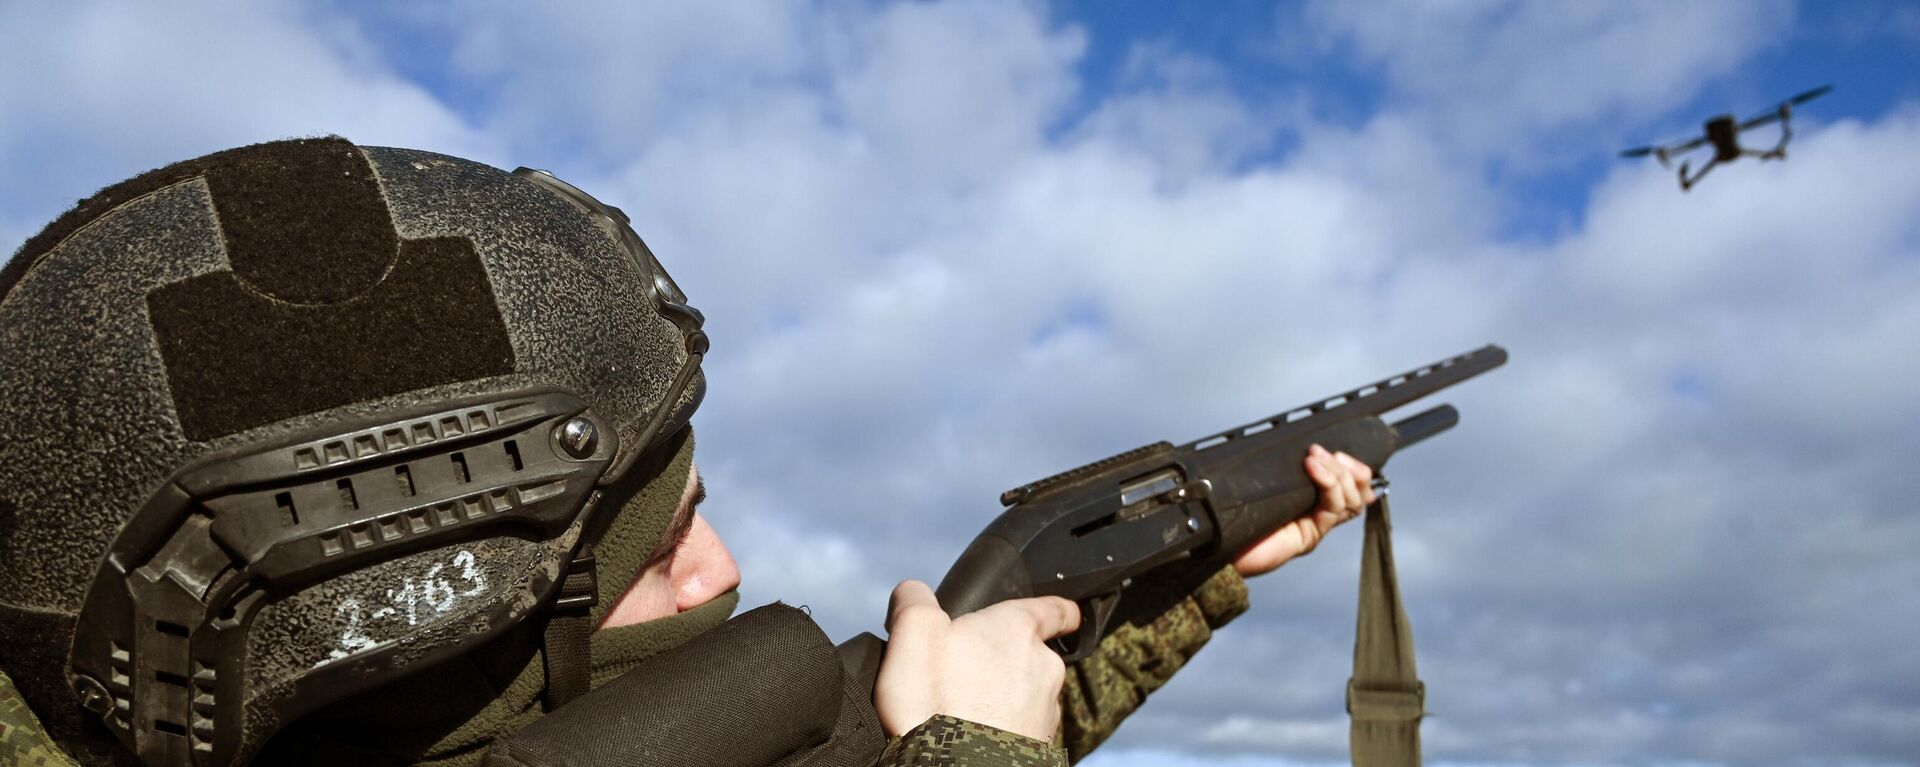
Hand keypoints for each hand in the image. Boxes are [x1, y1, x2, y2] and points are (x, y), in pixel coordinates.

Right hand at [873, 580, 1080, 740]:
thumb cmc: (936, 702)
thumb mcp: (913, 632)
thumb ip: (916, 599)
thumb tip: (914, 591)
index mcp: (1018, 631)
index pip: (1056, 610)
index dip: (1058, 610)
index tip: (1066, 614)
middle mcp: (1044, 668)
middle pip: (1032, 655)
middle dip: (1006, 661)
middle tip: (965, 674)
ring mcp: (1046, 713)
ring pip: (1029, 695)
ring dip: (1004, 698)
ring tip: (962, 710)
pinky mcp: (1040, 747)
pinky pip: (1023, 729)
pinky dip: (1003, 729)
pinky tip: (971, 735)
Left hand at [1232, 443, 1374, 576]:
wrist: (1219, 544)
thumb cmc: (1234, 514)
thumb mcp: (1265, 482)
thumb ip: (1286, 469)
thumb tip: (1304, 447)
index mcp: (1311, 503)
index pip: (1351, 487)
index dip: (1356, 470)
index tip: (1339, 452)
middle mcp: (1317, 516)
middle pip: (1358, 494)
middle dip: (1348, 467)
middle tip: (1323, 452)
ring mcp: (1315, 527)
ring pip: (1351, 501)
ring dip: (1338, 473)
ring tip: (1315, 457)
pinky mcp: (1308, 536)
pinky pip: (1332, 509)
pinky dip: (1328, 484)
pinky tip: (1313, 467)